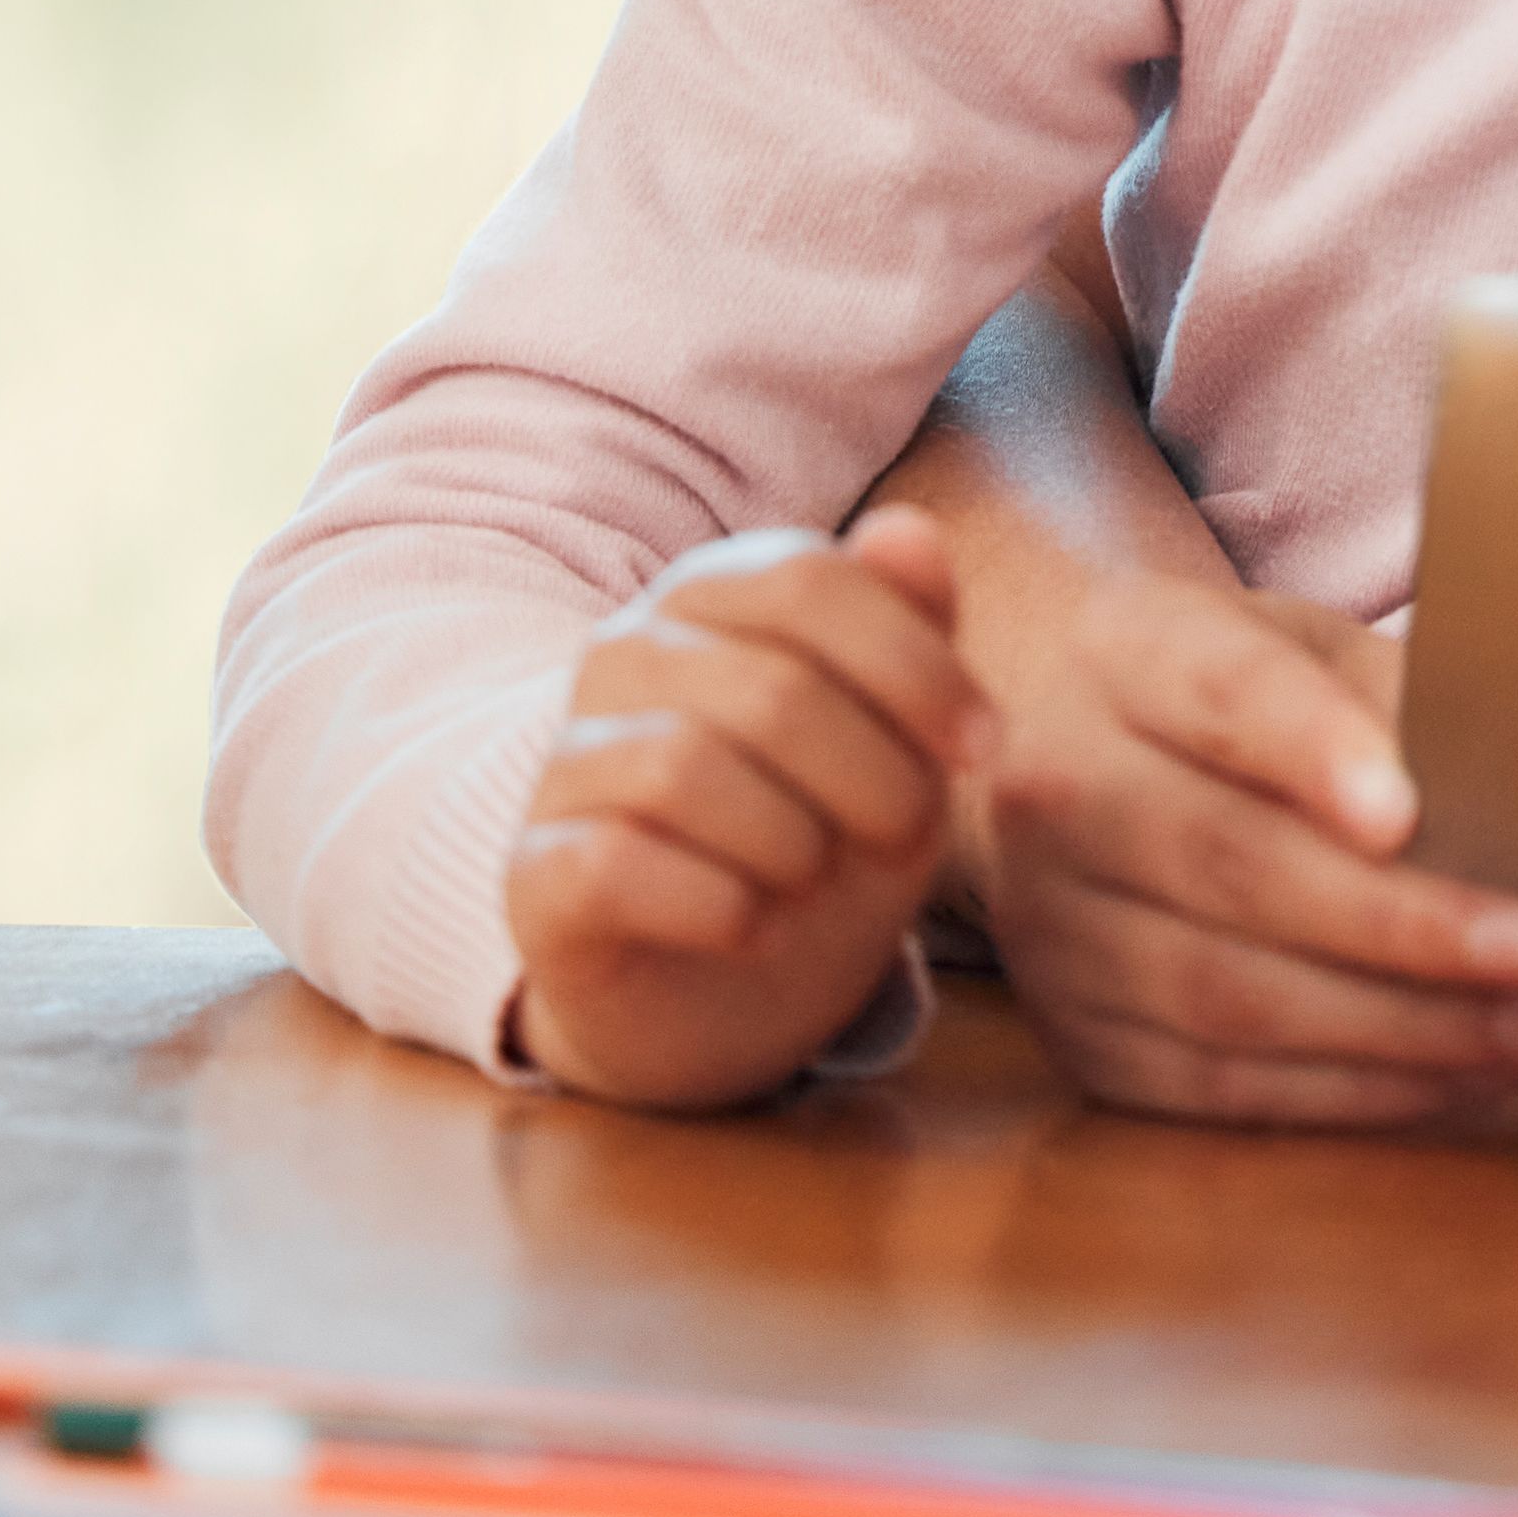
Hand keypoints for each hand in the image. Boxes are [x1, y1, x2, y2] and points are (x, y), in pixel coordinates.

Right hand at [504, 509, 985, 1110]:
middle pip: (770, 686)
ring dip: (793, 845)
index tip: (982, 747)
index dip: (914, 664)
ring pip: (684, 770)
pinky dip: (718, 906)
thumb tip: (906, 530)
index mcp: (714, 595)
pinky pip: (615, 864)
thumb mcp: (901, 728)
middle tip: (904, 837)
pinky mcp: (536, 871)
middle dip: (874, 777)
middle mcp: (623, 656)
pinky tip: (756, 925)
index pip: (808, 580)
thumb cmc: (829, 824)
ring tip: (817, 877)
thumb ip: (912, 623)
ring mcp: (567, 761)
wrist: (738, 986)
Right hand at [949, 558, 1517, 1126]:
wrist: (1103, 771)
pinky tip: (1468, 1076)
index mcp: (1124, 647)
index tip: (1407, 811)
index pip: (1221, 690)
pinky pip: (1225, 1085)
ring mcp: (1049, 925)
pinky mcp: (1079, 1036)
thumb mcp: (1317, 651)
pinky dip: (1360, 1091)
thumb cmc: (1257, 703)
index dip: (1312, 749)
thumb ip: (1400, 700)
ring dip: (1408, 1027)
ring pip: (1232, 994)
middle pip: (1232, 863)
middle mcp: (1057, 783)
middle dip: (1405, 921)